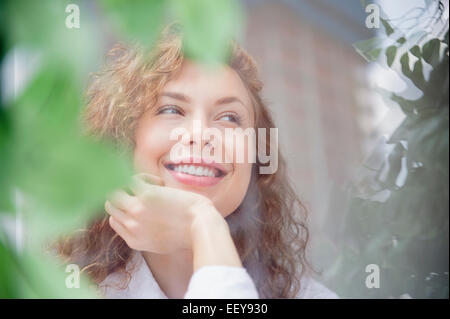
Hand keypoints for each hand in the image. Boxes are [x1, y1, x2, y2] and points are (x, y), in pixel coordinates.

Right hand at [105, 173, 219, 253]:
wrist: (202, 227)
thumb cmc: (189, 232)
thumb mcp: (163, 241)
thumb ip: (147, 233)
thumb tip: (140, 217)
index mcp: (134, 240)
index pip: (114, 220)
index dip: (126, 208)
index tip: (145, 205)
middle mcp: (132, 227)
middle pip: (111, 205)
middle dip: (125, 195)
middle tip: (146, 193)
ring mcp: (136, 211)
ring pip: (114, 191)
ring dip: (129, 185)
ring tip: (151, 187)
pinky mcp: (145, 195)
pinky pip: (131, 179)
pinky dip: (143, 177)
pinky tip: (160, 183)